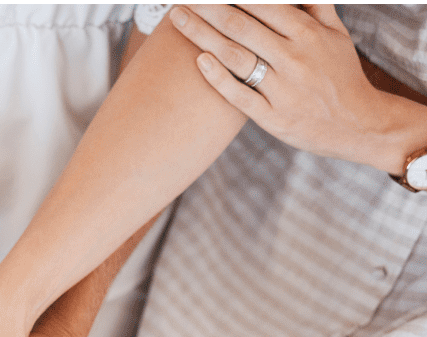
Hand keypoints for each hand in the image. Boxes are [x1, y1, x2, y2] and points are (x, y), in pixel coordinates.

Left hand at [169, 4, 409, 174]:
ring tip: (178, 18)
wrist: (358, 124)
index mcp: (308, 33)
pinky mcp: (272, 116)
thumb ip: (314, 7)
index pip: (262, 5)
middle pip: (240, 25)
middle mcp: (293, 57)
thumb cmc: (341, 75)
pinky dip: (218, 77)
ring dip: (202, 34)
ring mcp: (281, 88)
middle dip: (207, 7)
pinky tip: (199, 60)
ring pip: (235, 56)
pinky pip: (240, 94)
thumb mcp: (335, 35)